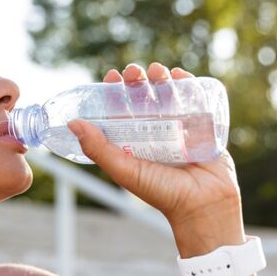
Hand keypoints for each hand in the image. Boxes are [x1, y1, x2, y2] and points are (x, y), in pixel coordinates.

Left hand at [67, 63, 244, 249]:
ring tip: (157, 70)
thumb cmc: (161, 192)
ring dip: (162, 79)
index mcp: (135, 143)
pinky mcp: (202, 128)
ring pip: (168, 96)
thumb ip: (98, 148)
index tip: (110, 77)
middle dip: (138, 82)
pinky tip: (179, 75)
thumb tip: (73, 123)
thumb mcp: (124, 169)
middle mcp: (156, 134)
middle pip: (145, 99)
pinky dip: (188, 85)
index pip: (121, 112)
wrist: (203, 205)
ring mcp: (180, 129)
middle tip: (133, 72)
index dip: (115, 93)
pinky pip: (195, 101)